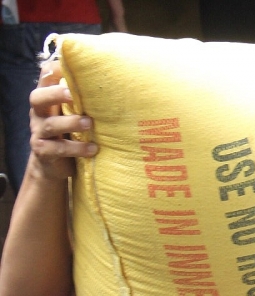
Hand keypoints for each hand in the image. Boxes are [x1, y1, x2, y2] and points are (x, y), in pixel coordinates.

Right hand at [28, 61, 97, 182]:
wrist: (53, 166)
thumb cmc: (69, 134)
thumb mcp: (72, 114)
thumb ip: (82, 100)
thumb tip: (110, 80)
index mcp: (47, 100)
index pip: (44, 79)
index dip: (53, 70)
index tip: (69, 65)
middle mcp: (39, 114)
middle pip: (37, 98)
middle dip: (54, 94)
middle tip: (71, 94)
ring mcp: (39, 133)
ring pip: (51, 125)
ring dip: (71, 123)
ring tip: (89, 123)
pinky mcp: (44, 152)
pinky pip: (59, 149)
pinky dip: (77, 148)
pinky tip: (93, 148)